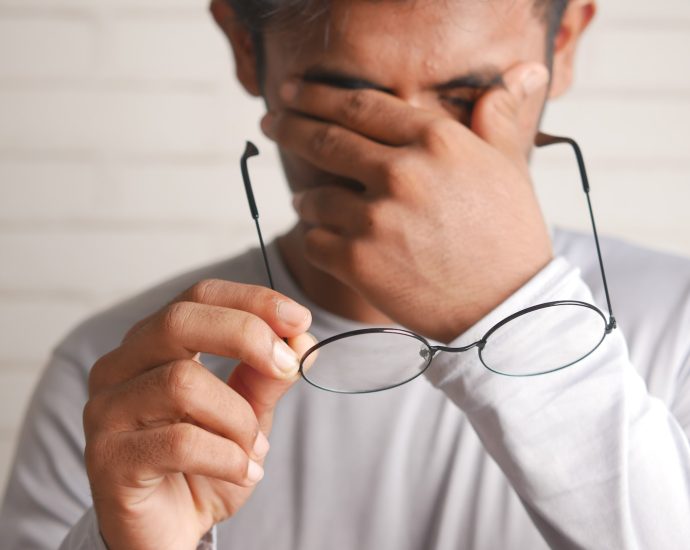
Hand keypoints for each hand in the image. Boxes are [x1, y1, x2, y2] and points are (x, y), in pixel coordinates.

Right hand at [83, 280, 312, 549]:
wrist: (169, 532)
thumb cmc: (204, 465)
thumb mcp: (247, 415)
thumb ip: (266, 377)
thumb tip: (301, 338)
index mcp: (152, 345)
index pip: (198, 297)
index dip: (252, 300)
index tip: (300, 318)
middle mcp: (120, 367)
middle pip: (179, 321)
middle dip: (247, 336)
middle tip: (287, 366)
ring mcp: (106, 410)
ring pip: (182, 383)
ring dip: (238, 418)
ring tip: (254, 448)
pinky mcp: (107, 458)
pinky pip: (179, 442)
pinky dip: (227, 457)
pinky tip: (241, 472)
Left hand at [262, 62, 552, 341]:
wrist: (506, 309)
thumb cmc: (509, 236)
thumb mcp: (511, 168)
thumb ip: (499, 117)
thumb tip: (525, 70)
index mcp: (436, 140)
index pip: (360, 105)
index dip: (317, 95)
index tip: (292, 92)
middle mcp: (401, 172)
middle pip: (325, 140)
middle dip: (289, 127)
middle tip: (270, 122)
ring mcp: (376, 219)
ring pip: (313, 198)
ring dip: (307, 200)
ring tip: (308, 203)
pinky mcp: (358, 262)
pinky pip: (314, 242)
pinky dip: (316, 240)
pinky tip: (326, 241)